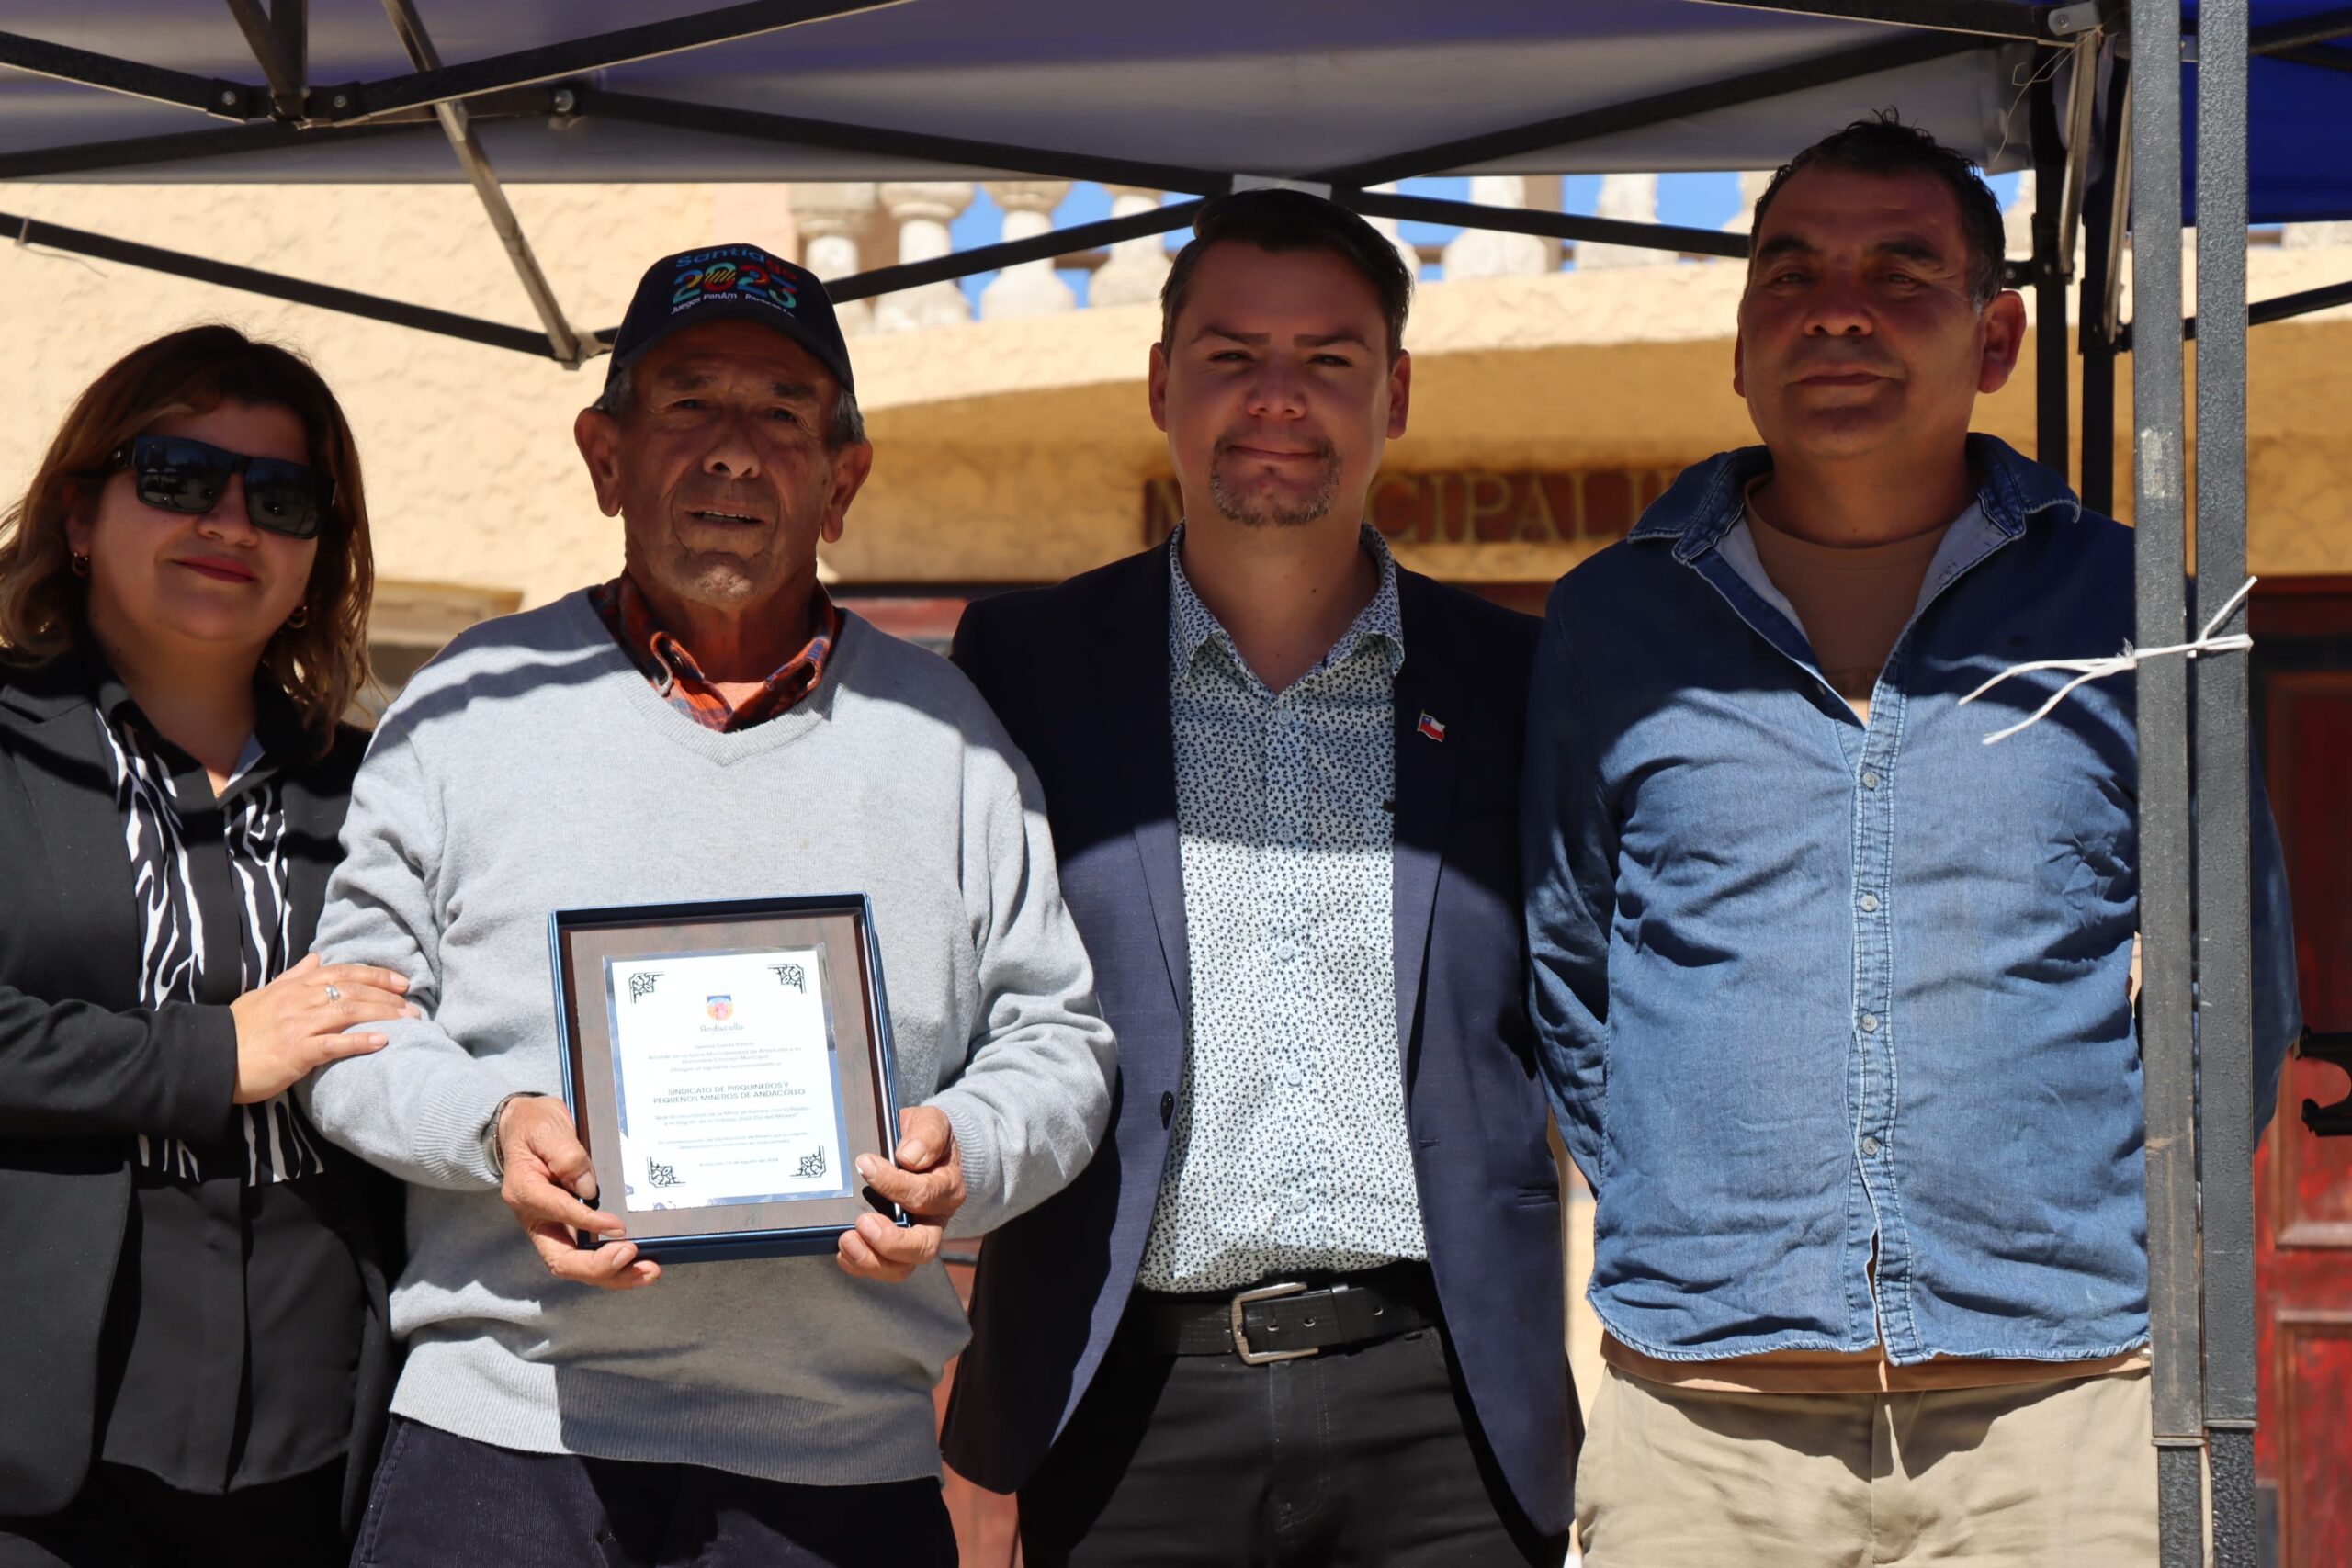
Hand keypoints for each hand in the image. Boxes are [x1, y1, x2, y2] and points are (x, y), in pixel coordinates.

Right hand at [229, 952, 418, 1103]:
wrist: (209, 1058)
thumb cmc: (238, 1030)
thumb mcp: (263, 995)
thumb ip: (292, 976)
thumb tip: (316, 957)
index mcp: (294, 986)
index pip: (342, 973)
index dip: (375, 975)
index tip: (402, 982)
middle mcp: (299, 1001)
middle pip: (352, 991)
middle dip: (387, 996)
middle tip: (414, 1006)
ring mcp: (297, 1025)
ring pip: (348, 1013)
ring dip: (383, 1015)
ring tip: (409, 1021)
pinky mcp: (295, 1052)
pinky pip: (333, 1044)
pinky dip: (359, 1041)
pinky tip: (382, 1041)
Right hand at [497, 1094, 658, 1290]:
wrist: (525, 1125)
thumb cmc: (534, 1125)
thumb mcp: (547, 1128)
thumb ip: (565, 1154)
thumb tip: (588, 1188)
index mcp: (525, 1192)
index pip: (557, 1213)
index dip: (589, 1223)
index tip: (619, 1227)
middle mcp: (536, 1218)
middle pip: (563, 1260)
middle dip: (601, 1267)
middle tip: (636, 1259)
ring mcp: (553, 1227)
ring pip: (578, 1265)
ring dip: (614, 1274)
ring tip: (649, 1271)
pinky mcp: (569, 1228)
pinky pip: (589, 1255)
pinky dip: (614, 1265)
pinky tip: (641, 1264)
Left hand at [837, 1106, 966, 1282]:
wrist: (916, 1149)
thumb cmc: (922, 1138)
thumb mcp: (931, 1123)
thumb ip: (928, 1134)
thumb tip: (910, 1156)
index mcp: (947, 1188)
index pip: (925, 1194)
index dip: (893, 1183)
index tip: (865, 1165)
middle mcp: (934, 1220)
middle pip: (923, 1246)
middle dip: (891, 1241)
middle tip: (863, 1221)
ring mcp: (913, 1238)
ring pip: (902, 1267)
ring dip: (872, 1260)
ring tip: (847, 1240)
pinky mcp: (891, 1248)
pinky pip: (880, 1268)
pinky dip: (859, 1264)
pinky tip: (844, 1249)